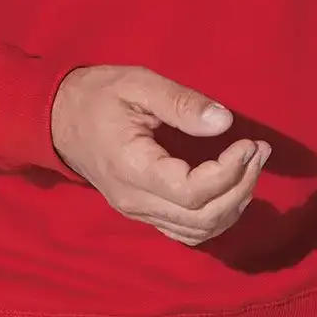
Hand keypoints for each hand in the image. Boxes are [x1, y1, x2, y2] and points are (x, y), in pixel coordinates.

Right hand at [50, 64, 270, 244]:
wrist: (57, 118)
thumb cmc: (97, 95)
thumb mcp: (138, 84)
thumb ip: (181, 103)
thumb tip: (224, 122)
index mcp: (134, 169)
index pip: (193, 192)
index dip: (230, 172)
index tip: (249, 142)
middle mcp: (137, 201)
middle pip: (202, 217)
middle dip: (241, 186)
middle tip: (260, 151)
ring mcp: (139, 212)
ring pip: (198, 231)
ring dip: (233, 203)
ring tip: (251, 166)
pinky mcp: (143, 212)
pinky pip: (187, 230)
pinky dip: (217, 216)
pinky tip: (232, 187)